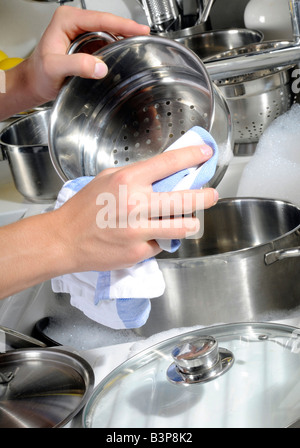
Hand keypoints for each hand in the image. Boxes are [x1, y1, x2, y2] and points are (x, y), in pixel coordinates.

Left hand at [26, 6, 149, 104]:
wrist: (33, 84)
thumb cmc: (38, 74)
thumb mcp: (54, 68)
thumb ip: (76, 65)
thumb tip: (100, 66)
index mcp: (66, 20)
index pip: (100, 18)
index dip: (123, 24)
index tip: (139, 29)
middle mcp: (74, 23)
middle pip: (108, 23)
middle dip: (126, 30)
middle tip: (144, 38)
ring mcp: (81, 34)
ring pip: (108, 33)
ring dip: (123, 40)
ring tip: (137, 47)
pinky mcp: (86, 45)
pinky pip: (105, 44)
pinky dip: (116, 50)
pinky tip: (124, 56)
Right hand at [54, 145, 218, 272]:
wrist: (65, 240)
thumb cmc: (83, 208)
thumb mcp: (106, 179)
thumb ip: (135, 175)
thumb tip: (163, 173)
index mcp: (128, 181)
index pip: (169, 163)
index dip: (192, 156)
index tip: (205, 154)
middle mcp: (136, 205)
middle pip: (186, 199)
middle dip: (206, 196)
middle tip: (211, 194)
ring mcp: (139, 231)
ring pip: (183, 226)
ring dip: (191, 222)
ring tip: (189, 219)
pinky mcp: (139, 252)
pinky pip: (162, 243)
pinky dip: (161, 239)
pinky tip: (151, 235)